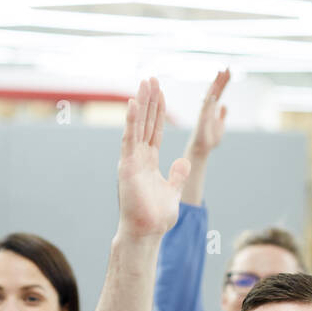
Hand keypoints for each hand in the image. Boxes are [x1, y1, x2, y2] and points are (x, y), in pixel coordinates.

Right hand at [116, 78, 189, 240]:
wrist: (146, 232)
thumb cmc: (156, 217)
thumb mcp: (173, 191)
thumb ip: (177, 175)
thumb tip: (184, 162)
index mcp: (150, 162)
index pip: (155, 130)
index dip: (159, 111)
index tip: (160, 92)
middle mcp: (140, 157)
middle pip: (147, 123)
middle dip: (150, 100)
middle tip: (151, 78)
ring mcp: (132, 160)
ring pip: (138, 125)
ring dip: (142, 103)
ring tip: (146, 82)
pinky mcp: (127, 166)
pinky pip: (130, 139)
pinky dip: (132, 121)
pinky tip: (135, 103)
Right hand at [186, 68, 229, 158]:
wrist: (201, 149)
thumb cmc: (209, 139)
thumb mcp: (220, 125)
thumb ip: (222, 115)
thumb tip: (224, 106)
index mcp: (212, 108)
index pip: (219, 91)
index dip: (224, 82)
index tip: (229, 71)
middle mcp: (208, 108)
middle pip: (215, 90)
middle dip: (221, 79)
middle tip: (227, 67)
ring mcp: (204, 113)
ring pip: (210, 96)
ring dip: (215, 86)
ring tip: (221, 74)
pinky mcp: (202, 121)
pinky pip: (205, 110)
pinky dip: (209, 103)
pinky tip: (214, 95)